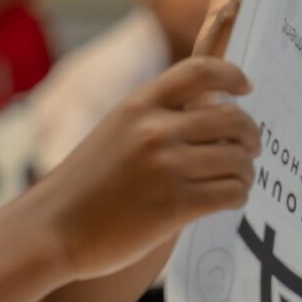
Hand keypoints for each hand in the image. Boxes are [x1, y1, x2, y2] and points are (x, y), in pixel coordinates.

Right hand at [36, 56, 259, 280]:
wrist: (51, 229)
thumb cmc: (82, 187)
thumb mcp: (113, 134)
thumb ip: (154, 121)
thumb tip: (212, 116)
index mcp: (138, 106)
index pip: (200, 71)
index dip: (232, 75)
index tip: (246, 89)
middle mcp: (155, 131)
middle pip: (233, 119)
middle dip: (251, 135)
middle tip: (249, 149)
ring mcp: (166, 168)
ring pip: (238, 160)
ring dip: (245, 171)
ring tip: (236, 180)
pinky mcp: (175, 206)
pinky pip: (232, 193)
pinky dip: (238, 196)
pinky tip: (228, 200)